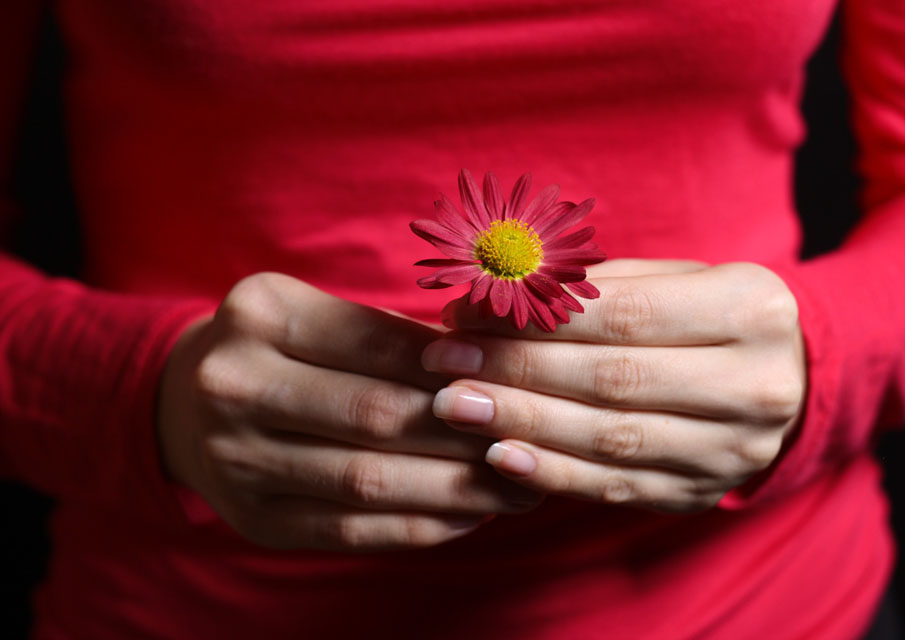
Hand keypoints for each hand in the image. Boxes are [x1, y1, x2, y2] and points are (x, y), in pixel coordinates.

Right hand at [156, 273, 540, 550]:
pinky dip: (420, 527)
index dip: (454, 366)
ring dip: (458, 488)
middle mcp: (234, 385)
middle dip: (468, 432)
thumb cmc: (280, 347)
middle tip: (533, 440)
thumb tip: (492, 366)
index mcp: (260, 315)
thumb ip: (393, 336)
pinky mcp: (252, 520)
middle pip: (378, 415)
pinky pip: (352, 531)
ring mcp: (236, 460)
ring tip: (518, 486)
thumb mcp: (319, 315)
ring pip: (371, 481)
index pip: (379, 343)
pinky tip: (469, 516)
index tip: (515, 381)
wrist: (187, 403)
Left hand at [423, 259, 805, 512]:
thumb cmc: (706, 315)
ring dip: (522, 423)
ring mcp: (731, 450)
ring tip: (454, 406)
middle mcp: (755, 386)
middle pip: (613, 379)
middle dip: (517, 371)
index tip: (468, 313)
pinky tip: (497, 457)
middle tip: (446, 362)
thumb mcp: (672, 279)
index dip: (538, 318)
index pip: (626, 316)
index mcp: (752, 310)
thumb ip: (595, 287)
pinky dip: (551, 474)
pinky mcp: (699, 492)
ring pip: (610, 439)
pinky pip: (615, 487)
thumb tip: (497, 293)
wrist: (785, 381)